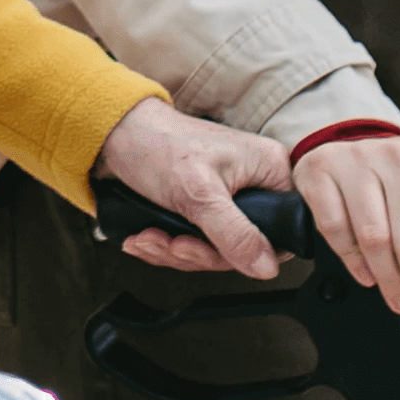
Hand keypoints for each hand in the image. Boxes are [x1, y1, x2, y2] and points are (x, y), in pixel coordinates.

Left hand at [96, 96, 291, 279]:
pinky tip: (147, 237)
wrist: (117, 133)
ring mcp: (230, 197)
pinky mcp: (205, 207)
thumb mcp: (198, 194)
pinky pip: (197, 243)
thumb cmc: (158, 144)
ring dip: (176, 251)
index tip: (211, 252)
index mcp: (269, 170)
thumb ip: (235, 234)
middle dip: (198, 253)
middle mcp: (255, 183)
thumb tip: (267, 266)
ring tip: (151, 237)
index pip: (283, 230)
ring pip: (216, 249)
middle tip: (173, 244)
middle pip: (244, 246)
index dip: (248, 252)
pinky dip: (168, 246)